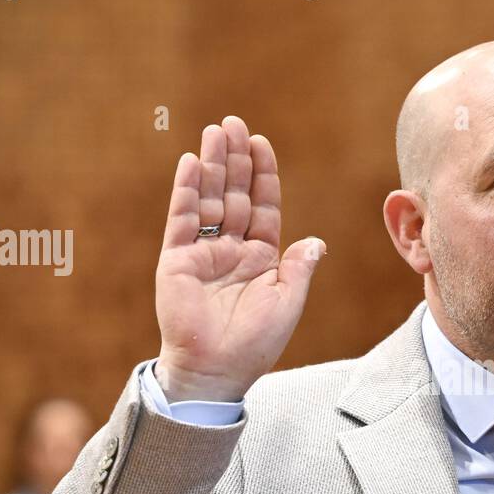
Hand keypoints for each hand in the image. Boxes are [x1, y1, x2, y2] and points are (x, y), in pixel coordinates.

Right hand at [154, 117, 323, 401]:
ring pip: (208, 199)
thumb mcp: (287, 302)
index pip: (262, 206)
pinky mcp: (176, 260)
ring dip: (211, 165)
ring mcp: (202, 253)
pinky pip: (182, 219)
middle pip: (234, 194)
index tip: (263, 144)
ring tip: (215, 131)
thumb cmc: (255, 344)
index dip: (263, 176)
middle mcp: (231, 251)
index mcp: (261, 259)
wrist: (216, 371)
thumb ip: (299, 268)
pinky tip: (191, 162)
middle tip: (235, 123)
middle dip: (236, 159)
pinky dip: (186, 190)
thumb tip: (317, 241)